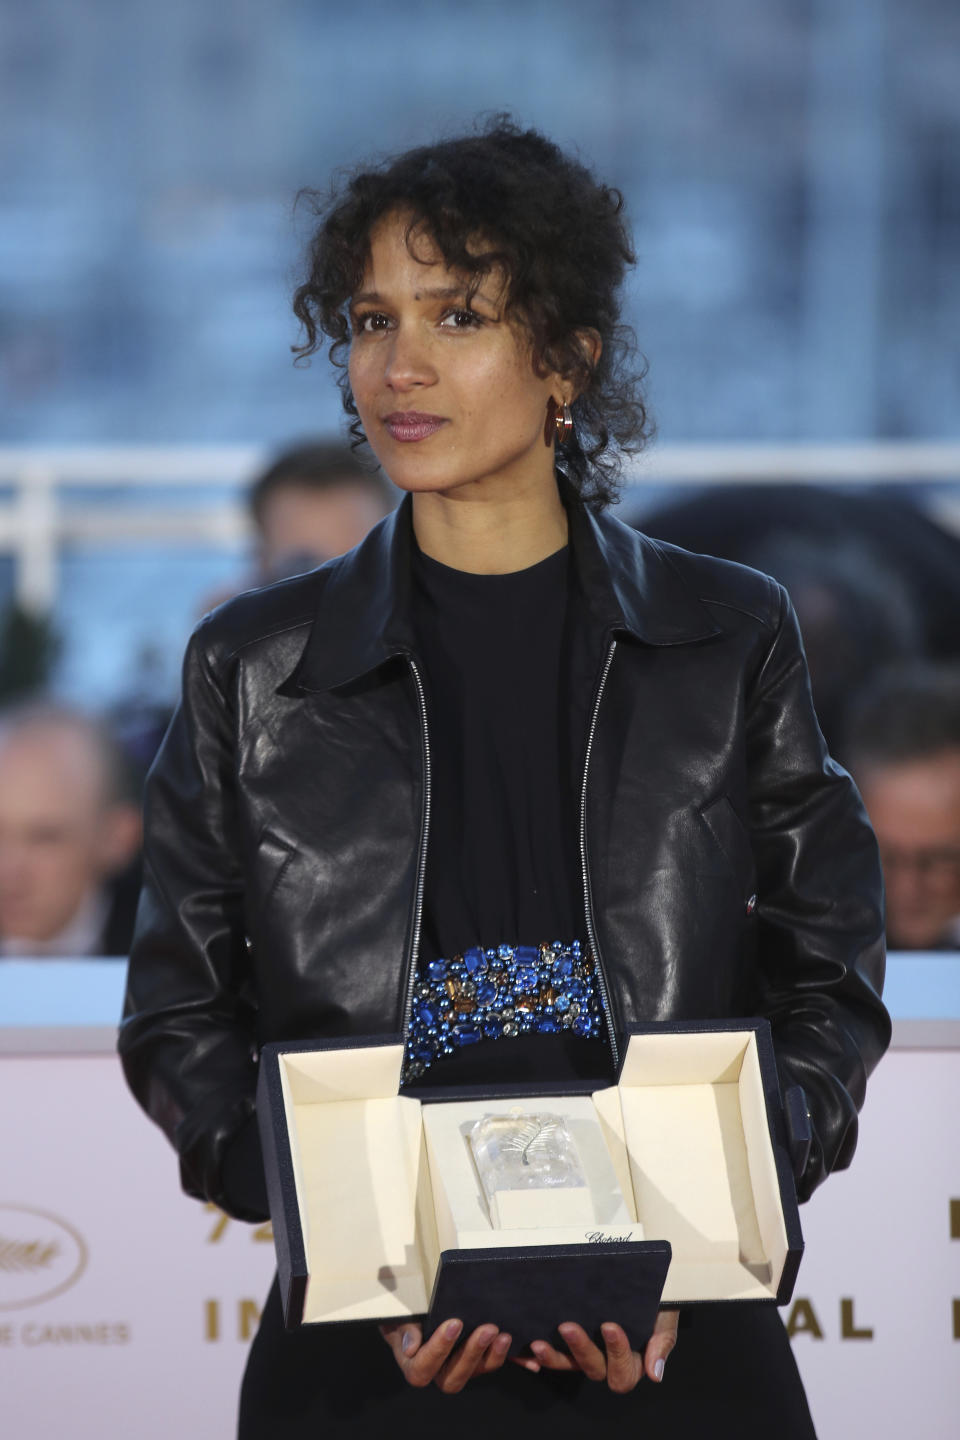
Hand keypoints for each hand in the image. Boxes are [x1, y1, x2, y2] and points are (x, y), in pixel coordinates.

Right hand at [380, 1318, 511, 1392]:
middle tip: (487, 1328)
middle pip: (454, 1376)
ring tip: (504, 1334)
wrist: (416, 1309)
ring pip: (478, 1371)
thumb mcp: (397, 1317)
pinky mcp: (480, 1357)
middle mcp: (440, 1370)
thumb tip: (412, 1346)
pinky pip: (496, 1361)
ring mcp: (462, 1365)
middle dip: (472, 1353)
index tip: (454, 1323)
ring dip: (493, 1356)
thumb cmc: (404, 1314)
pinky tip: (531, 1361)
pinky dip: (515, 1361)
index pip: (424, 1367)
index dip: (439, 1349)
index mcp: (416, 1364)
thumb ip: (404, 1330)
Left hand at [522, 1310, 678, 1392]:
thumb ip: (662, 1341)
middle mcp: (608, 1362)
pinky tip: (530, 1346)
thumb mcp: (664, 1316)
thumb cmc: (655, 1298)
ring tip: (539, 1343)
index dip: (617, 1352)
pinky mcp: (569, 1343)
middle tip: (567, 1325)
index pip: (624, 1372)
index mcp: (633, 1361)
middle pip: (594, 1370)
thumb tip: (654, 1374)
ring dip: (554, 1357)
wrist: (640, 1277)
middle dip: (580, 1348)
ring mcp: (586, 1353)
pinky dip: (541, 1356)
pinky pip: (554, 1355)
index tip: (610, 1325)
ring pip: (569, 1366)